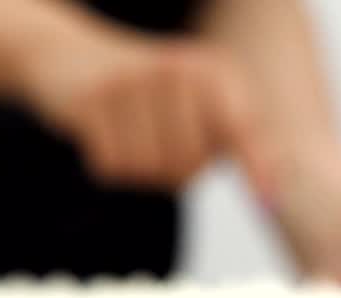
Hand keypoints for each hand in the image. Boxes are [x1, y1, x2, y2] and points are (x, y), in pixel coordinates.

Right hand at [23, 31, 274, 196]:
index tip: (267, 199)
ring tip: (136, 139)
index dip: (256, 166)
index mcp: (212, 69)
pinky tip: (108, 137)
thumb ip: (240, 141)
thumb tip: (271, 195)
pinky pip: (114, 167)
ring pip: (152, 170)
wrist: (68, 54)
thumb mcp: (202, 102)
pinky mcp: (90, 100)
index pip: (240, 128)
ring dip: (144, 172)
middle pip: (192, 163)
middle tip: (164, 148)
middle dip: (180, 172)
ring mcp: (130, 82)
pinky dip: (112, 166)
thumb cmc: (152, 94)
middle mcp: (176, 69)